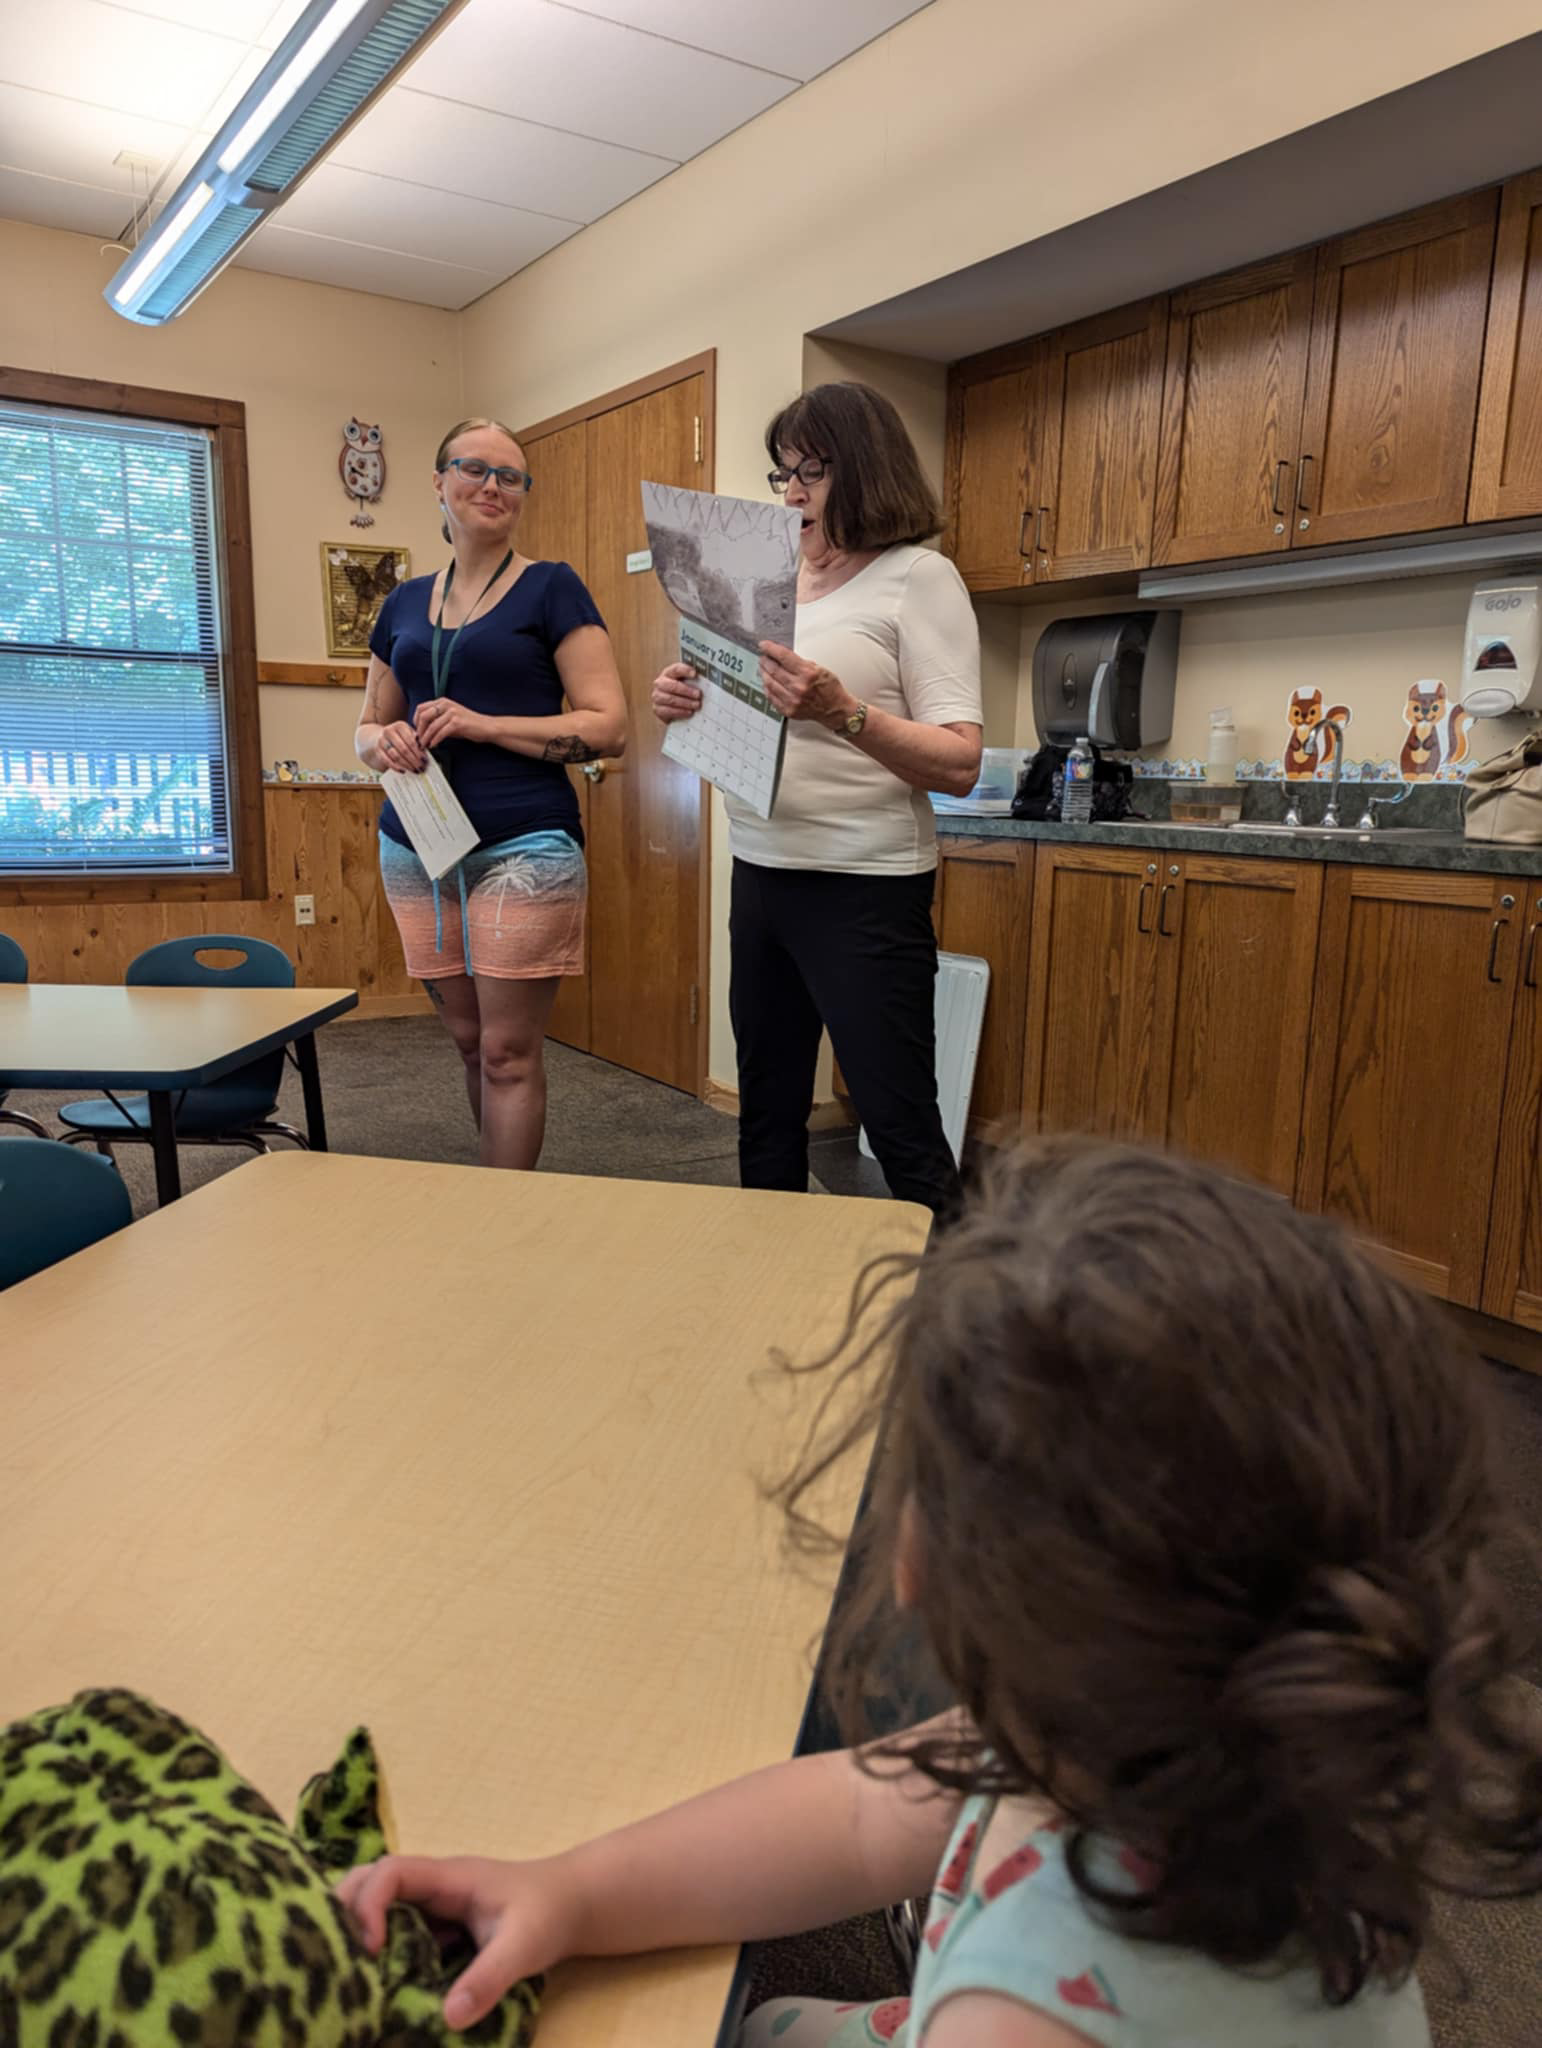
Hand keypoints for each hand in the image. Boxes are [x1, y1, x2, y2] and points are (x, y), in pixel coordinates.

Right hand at [337, 1854, 581, 2030]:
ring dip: (354, 1932)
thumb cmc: (548, 1914)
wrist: (572, 1905)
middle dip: (345, 1912)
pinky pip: (392, 1931)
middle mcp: (431, 1886)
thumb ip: (489, 1979)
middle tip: (337, 1960)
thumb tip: (449, 2017)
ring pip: (375, 1904)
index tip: (371, 1949)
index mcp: (447, 1877)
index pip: (390, 1872)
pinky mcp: (434, 1928)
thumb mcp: (523, 1948)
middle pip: (368, 1880)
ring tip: (346, 1974)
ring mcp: (430, 1905)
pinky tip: (372, 1986)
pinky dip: (374, 1952)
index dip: (370, 1905)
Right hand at [376, 720, 427, 772]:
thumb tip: (426, 750)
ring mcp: (381, 740)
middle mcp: (389, 731)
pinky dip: (395, 767)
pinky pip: (386, 760)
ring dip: (406, 765)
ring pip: (395, 755)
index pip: (410, 740)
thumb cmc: (401, 737)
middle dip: (413, 760)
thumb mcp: (410, 734)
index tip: (425, 760)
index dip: (418, 752)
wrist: (383, 738)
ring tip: (414, 770)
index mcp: (400, 725)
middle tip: (421, 767)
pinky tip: (403, 771)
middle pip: (403, 749)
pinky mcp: (377, 750)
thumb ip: (418, 740)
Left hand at [414, 699, 492, 749]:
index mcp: (442, 702)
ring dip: (426, 738)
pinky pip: (441, 733)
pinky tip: (433, 745)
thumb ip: (437, 721)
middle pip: (423, 716)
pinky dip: (435, 740)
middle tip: (419, 740)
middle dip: (419, 730)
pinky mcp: (457, 723)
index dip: (415, 721)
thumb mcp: (450, 718)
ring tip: (425, 745)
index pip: (421, 708)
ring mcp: (452, 713)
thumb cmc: (468, 724)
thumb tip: (422, 730)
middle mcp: (446, 705)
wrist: (486, 727)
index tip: (417, 731)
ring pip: (431, 726)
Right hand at [652, 663, 701, 724]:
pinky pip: (668, 711)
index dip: (685, 670)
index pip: (675, 669)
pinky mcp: (657, 709)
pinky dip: (680, 712)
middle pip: (673, 686)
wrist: (672, 708)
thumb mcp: (688, 683)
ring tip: (697, 705)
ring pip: (670, 699)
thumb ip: (694, 680)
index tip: (695, 674)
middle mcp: (660, 683)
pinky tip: (689, 712)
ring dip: (685, 702)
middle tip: (699, 694)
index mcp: (668, 673)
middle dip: (687, 690)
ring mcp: (657, 696)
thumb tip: (710, 679)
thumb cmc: (683, 693)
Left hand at [758, 643, 854, 729]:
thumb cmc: (829, 688)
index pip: (783, 656)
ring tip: (763, 669)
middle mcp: (799, 687)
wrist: (834, 708)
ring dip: (764, 673)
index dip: (770, 649)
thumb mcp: (818, 668)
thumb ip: (800, 662)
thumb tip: (782, 657)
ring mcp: (792, 700)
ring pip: (769, 683)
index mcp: (807, 674)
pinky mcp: (788, 710)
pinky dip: (767, 688)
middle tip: (763, 657)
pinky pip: (771, 697)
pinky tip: (767, 683)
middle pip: (773, 669)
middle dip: (765, 661)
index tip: (764, 645)